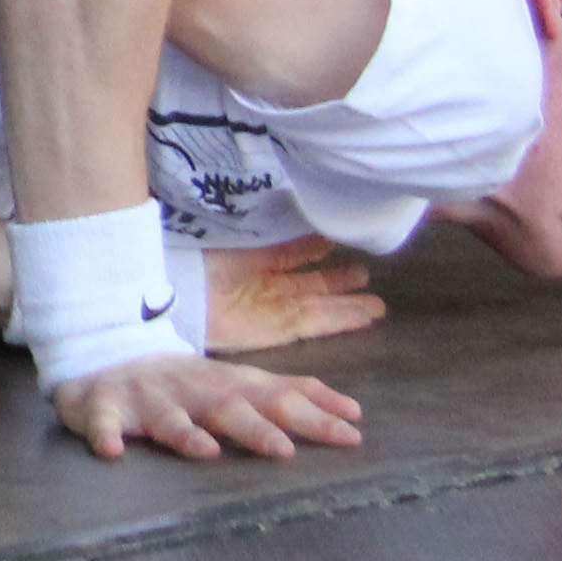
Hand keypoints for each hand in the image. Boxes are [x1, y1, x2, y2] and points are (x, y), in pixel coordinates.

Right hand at [49, 351, 364, 461]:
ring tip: (206, 452)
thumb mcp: (239, 383)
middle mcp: (192, 389)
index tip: (353, 432)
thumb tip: (352, 413)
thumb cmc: (186, 383)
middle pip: (229, 408)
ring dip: (187, 434)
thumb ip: (289, 395)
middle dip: (257, 427)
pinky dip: (105, 434)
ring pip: (169, 418)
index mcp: (228, 385)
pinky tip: (111, 452)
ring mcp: (147, 399)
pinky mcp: (104, 407)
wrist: (106, 358)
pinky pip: (102, 422)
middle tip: (286, 450)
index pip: (279, 396)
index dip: (314, 413)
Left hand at [205, 239, 387, 353]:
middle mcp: (270, 283)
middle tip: (367, 277)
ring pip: (321, 306)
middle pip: (313, 284)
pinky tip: (360, 315)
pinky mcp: (278, 331)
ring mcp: (276, 308)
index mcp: (258, 257)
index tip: (343, 242)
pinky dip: (339, 320)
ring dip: (349, 306)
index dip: (318, 249)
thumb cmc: (208, 257)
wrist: (184, 292)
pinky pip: (316, 324)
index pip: (297, 252)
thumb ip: (285, 238)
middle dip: (339, 283)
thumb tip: (317, 229)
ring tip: (377, 306)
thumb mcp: (250, 240)